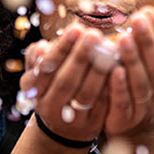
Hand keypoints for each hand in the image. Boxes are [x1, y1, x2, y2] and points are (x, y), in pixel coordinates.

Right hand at [20, 23, 111, 142]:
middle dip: (81, 56)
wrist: (63, 125)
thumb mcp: (38, 73)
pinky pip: (103, 104)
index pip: (47, 67)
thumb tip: (42, 47)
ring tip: (110, 48)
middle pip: (66, 81)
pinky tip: (119, 67)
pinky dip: (111, 85)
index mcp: (34, 91)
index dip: (61, 48)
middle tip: (94, 34)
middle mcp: (49, 107)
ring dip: (99, 70)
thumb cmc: (52, 85)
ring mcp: (71, 120)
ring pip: (86, 94)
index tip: (77, 28)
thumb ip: (37, 58)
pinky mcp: (92, 125)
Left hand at [103, 7, 153, 138]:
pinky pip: (123, 102)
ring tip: (123, 38)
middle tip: (137, 19)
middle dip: (148, 42)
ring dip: (133, 60)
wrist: (133, 128)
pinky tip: (114, 70)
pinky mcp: (125, 119)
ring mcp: (144, 107)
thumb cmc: (142, 87)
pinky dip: (120, 86)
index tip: (148, 12)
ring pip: (141, 83)